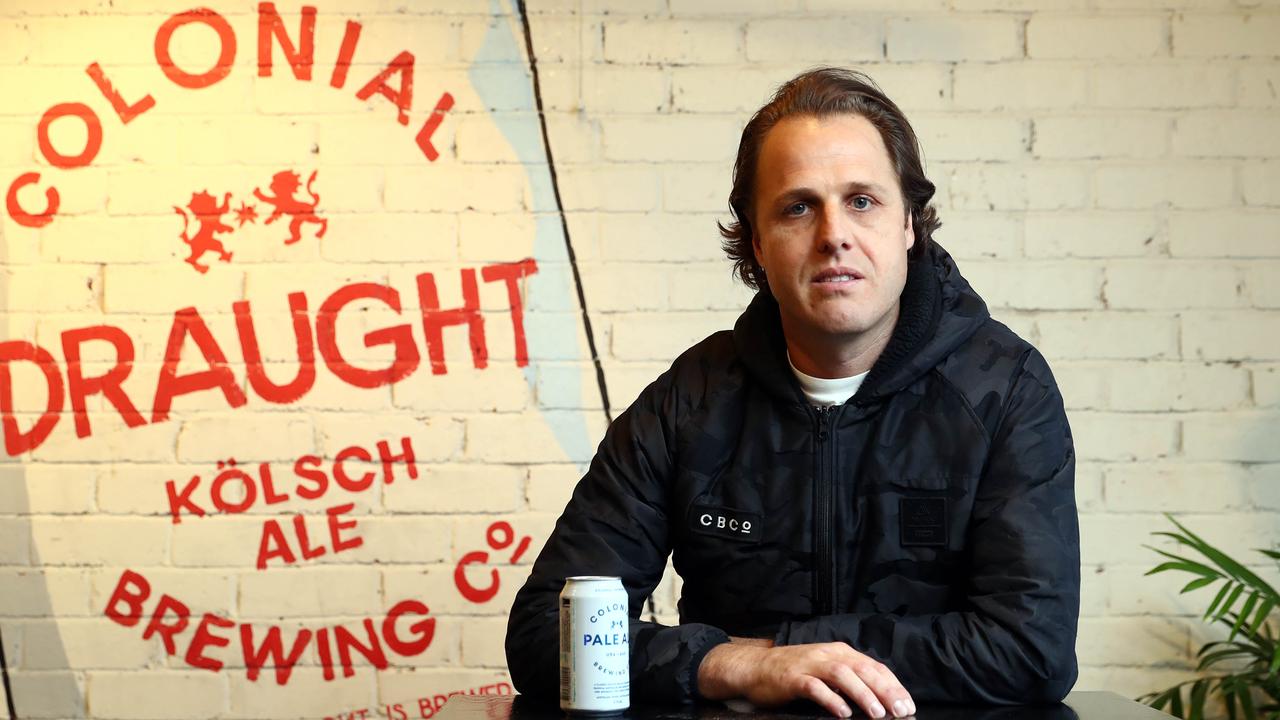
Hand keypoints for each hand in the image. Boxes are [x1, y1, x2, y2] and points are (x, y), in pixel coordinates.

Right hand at [697, 640, 915, 718]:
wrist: (756, 667)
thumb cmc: (795, 672)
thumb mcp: (826, 670)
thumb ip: (849, 679)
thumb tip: (880, 699)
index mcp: (840, 652)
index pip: (873, 666)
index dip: (893, 685)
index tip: (908, 705)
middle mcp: (827, 654)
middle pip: (862, 669)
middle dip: (885, 691)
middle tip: (901, 711)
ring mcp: (810, 665)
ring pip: (842, 675)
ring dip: (862, 694)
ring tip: (878, 714)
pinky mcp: (793, 678)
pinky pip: (815, 688)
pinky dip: (831, 699)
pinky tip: (843, 713)